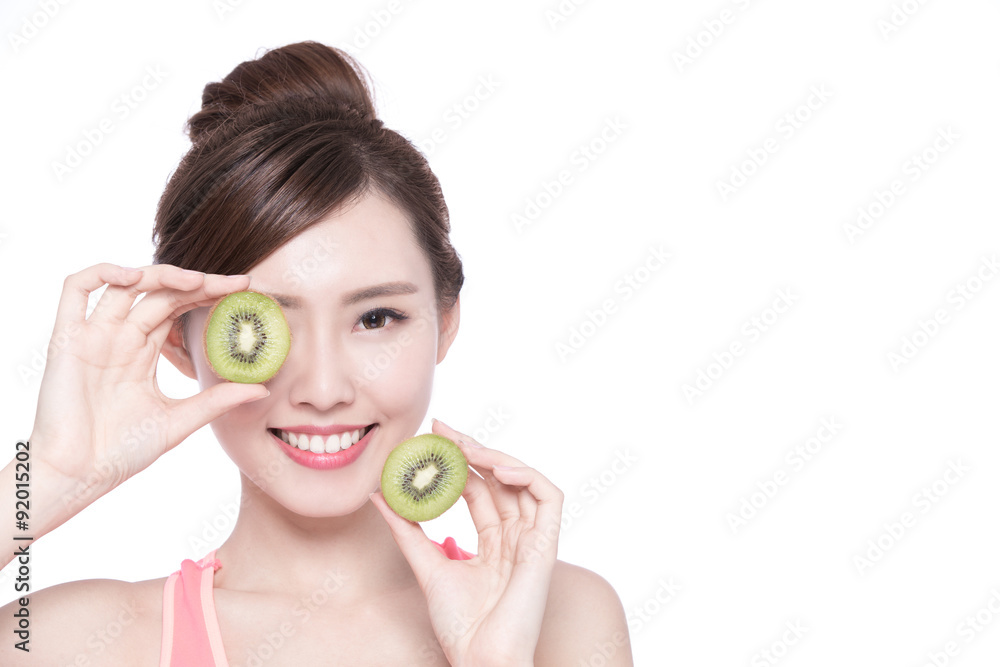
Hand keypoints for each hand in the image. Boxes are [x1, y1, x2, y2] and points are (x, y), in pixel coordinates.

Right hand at [30, 263, 268, 506]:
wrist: (79, 476)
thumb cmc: (122, 453)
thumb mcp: (180, 420)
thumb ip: (217, 400)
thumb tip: (263, 389)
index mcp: (142, 352)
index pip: (178, 307)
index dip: (208, 293)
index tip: (244, 290)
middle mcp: (118, 337)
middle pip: (159, 292)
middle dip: (197, 283)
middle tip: (234, 284)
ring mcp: (92, 335)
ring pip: (124, 284)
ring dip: (159, 275)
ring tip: (196, 281)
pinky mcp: (66, 339)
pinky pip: (75, 289)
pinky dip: (102, 273)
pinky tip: (135, 278)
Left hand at [371, 419, 563, 666]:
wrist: (479, 658)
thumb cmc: (460, 625)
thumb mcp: (425, 565)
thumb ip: (406, 530)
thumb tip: (379, 495)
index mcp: (494, 541)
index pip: (477, 488)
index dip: (458, 460)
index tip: (431, 438)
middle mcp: (516, 535)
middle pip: (498, 479)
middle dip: (472, 449)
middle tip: (443, 429)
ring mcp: (533, 538)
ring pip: (524, 480)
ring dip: (496, 457)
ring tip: (465, 446)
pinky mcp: (547, 543)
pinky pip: (549, 496)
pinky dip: (527, 475)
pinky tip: (498, 469)